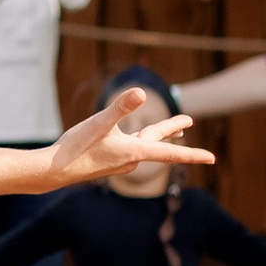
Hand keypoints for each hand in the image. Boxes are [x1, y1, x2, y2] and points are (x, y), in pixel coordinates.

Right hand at [40, 95, 211, 185]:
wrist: (53, 172)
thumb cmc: (75, 148)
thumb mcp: (98, 123)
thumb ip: (120, 107)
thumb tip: (142, 93)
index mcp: (133, 151)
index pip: (170, 153)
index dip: (193, 154)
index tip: (212, 159)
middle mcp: (130, 159)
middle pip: (159, 144)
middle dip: (174, 132)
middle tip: (190, 122)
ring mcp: (119, 162)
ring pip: (145, 146)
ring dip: (159, 136)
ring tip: (175, 131)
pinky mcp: (109, 161)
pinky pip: (132, 149)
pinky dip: (140, 141)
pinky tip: (132, 138)